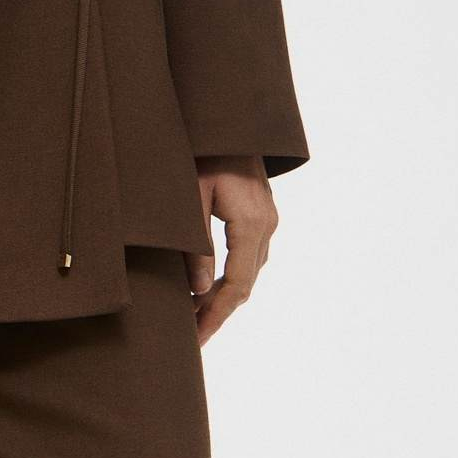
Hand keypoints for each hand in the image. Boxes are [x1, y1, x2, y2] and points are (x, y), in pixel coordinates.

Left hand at [186, 155, 278, 344]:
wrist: (227, 118)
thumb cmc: (202, 150)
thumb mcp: (190, 197)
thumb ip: (194, 245)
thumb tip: (198, 290)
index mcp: (252, 222)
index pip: (236, 285)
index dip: (215, 315)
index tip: (197, 338)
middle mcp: (267, 224)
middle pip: (246, 284)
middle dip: (218, 313)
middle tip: (193, 338)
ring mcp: (268, 219)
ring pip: (249, 273)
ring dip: (224, 298)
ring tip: (196, 319)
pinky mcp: (261, 214)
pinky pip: (249, 257)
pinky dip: (229, 279)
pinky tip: (208, 290)